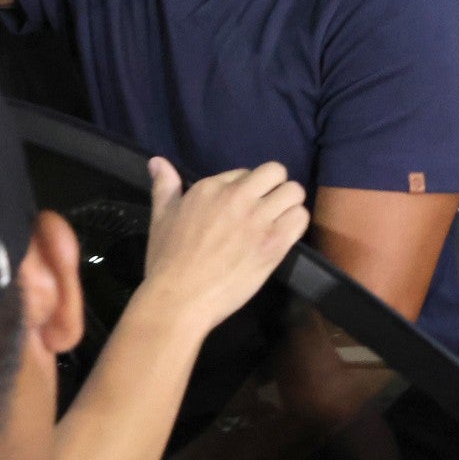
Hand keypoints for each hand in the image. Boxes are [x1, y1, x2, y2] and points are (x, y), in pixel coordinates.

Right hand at [139, 158, 309, 330]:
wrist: (180, 298)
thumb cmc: (167, 261)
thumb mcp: (161, 218)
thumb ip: (165, 187)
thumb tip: (157, 161)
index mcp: (211, 187)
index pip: (245, 172)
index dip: (246, 189)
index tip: (240, 208)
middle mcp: (238, 196)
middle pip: (276, 172)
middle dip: (275, 187)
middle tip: (268, 208)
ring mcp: (258, 219)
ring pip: (294, 192)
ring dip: (289, 204)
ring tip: (279, 221)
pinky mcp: (274, 242)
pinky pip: (300, 218)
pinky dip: (296, 224)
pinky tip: (284, 236)